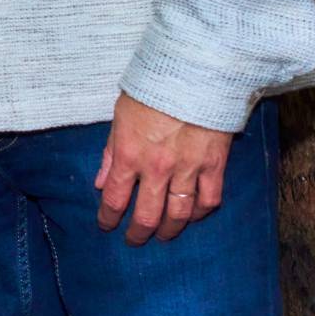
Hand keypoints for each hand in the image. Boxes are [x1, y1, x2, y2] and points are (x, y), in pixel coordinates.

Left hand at [94, 92, 232, 244]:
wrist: (194, 74)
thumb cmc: (152, 90)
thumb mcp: (119, 116)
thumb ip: (110, 152)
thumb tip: (100, 183)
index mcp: (129, 154)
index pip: (114, 198)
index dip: (108, 217)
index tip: (106, 226)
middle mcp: (157, 168)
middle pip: (147, 214)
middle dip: (138, 232)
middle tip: (134, 241)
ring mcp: (188, 170)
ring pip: (178, 214)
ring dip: (169, 229)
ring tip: (163, 236)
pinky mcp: (214, 166)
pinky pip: (209, 200)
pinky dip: (200, 213)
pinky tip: (193, 216)